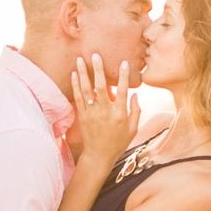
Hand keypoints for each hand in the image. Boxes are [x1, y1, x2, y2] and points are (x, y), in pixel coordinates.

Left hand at [70, 52, 140, 167]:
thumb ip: (136, 111)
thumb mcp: (133, 129)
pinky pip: (78, 98)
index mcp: (119, 114)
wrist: (98, 156)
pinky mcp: (82, 116)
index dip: (123, 76)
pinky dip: (75, 85)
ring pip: (86, 90)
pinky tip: (74, 74)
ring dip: (83, 74)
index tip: (124, 63)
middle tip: (95, 55)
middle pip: (101, 87)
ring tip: (80, 59)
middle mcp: (105, 112)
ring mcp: (91, 113)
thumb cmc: (118, 143)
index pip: (122, 91)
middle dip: (98, 69)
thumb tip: (135, 95)